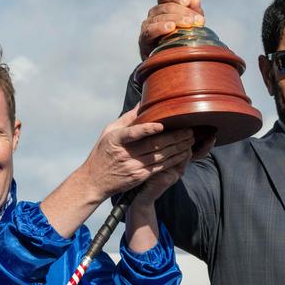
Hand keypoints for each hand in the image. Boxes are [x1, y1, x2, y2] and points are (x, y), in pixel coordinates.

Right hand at [80, 106, 195, 202]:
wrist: (94, 181)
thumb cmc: (103, 152)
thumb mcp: (108, 132)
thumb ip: (127, 119)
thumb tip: (142, 103)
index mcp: (116, 139)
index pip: (132, 133)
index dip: (147, 129)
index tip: (161, 125)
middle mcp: (125, 154)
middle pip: (153, 145)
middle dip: (174, 137)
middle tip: (189, 130)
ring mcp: (133, 166)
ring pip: (161, 156)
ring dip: (178, 148)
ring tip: (190, 139)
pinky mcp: (139, 176)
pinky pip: (161, 167)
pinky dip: (174, 160)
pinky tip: (184, 153)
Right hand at [139, 0, 205, 58]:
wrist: (169, 61)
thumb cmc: (180, 39)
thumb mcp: (191, 24)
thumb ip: (194, 12)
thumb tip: (196, 0)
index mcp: (164, 6)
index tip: (188, 1)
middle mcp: (154, 13)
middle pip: (165, 6)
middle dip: (183, 12)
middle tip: (197, 20)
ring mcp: (148, 25)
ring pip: (160, 17)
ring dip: (176, 19)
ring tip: (189, 24)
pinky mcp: (144, 38)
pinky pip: (150, 30)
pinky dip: (160, 28)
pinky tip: (171, 28)